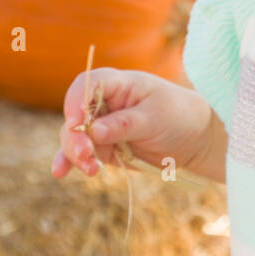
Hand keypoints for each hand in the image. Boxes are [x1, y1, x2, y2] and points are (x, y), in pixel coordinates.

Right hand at [51, 69, 204, 178]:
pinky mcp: (103, 146)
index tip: (76, 124)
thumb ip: (124, 124)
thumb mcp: (155, 118)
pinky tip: (60, 171)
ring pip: (74, 136)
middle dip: (75, 135)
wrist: (194, 139)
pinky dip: (71, 161)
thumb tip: (93, 131)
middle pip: (75, 114)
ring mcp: (101, 125)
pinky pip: (81, 152)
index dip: (76, 102)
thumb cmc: (178, 117)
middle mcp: (104, 102)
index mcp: (118, 84)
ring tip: (91, 169)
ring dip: (75, 152)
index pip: (87, 85)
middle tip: (86, 154)